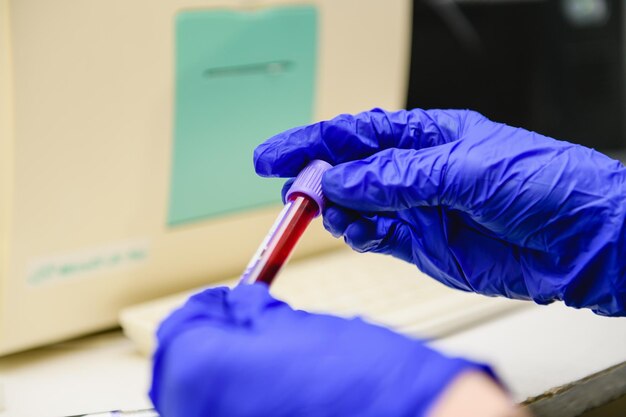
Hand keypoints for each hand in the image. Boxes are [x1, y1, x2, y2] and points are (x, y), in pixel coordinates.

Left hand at [149, 284, 496, 416]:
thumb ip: (252, 314)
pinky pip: (224, 416)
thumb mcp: (299, 325)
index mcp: (203, 373)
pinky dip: (237, 400)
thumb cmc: (369, 381)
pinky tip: (271, 390)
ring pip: (199, 400)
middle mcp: (200, 414)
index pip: (181, 329)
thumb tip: (236, 307)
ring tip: (263, 356)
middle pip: (181, 371)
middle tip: (245, 323)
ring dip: (221, 374)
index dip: (208, 307)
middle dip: (209, 341)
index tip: (228, 300)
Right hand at [254, 109, 625, 315]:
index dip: (310, 142)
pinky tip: (351, 232)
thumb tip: (342, 179)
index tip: (274, 155)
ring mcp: (417, 208)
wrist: (579, 241)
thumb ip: (398, 177)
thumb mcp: (464, 170)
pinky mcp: (421, 243)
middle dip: (316, 179)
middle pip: (349, 171)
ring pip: (356, 206)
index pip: (356, 133)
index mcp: (427, 137)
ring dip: (335, 211)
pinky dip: (356, 235)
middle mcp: (417, 171)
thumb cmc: (541, 184)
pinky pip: (374, 236)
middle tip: (294, 193)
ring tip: (328, 215)